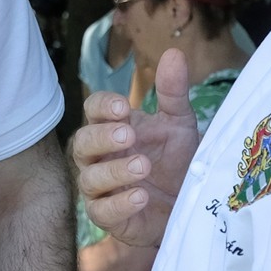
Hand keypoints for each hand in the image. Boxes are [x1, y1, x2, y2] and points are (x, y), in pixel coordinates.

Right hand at [70, 46, 198, 248]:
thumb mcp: (180, 124)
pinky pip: (102, 211)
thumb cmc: (177, 162)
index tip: (125, 107)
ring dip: (114, 171)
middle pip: (81, 142)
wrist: (189, 205)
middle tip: (129, 134)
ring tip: (144, 166)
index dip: (103, 106)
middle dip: (102, 137)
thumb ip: (173, 93)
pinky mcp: (109, 218)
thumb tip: (173, 53)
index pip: (93, 110)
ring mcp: (101, 189)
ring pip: (89, 178)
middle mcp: (99, 157)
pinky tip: (141, 196)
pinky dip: (120, 203)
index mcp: (112, 128)